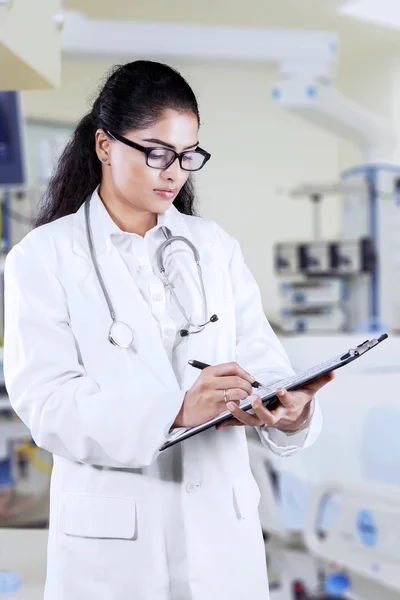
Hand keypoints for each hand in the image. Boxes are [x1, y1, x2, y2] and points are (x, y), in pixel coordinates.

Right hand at [173, 362, 253, 427]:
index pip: (232, 366)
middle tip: (249, 389)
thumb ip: (222, 376)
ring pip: (237, 391)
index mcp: (208, 372)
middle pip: (237, 379)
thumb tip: (243, 375)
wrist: (183, 410)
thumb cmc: (197, 395)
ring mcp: (211, 394)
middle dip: (248, 385)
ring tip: (244, 396)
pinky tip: (235, 403)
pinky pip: (232, 403)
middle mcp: (209, 381)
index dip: (245, 372)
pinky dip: (237, 403)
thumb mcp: (206, 379)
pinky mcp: (214, 406)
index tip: (250, 378)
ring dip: (244, 394)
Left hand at [216, 371, 334, 431]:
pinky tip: (218, 421)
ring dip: (240, 414)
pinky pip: (240, 423)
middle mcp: (275, 415)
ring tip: (230, 404)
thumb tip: (333, 372)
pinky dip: (229, 422)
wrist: (291, 418)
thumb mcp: (309, 390)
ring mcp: (262, 419)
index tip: (280, 389)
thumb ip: (320, 381)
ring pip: (250, 421)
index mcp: (288, 406)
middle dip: (260, 408)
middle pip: (267, 417)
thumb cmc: (298, 400)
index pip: (288, 401)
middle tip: (253, 398)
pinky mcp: (252, 420)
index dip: (285, 396)